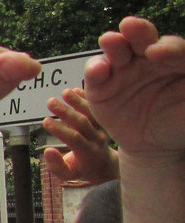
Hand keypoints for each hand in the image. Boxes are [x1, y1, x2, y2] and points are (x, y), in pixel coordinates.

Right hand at [42, 88, 118, 182]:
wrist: (103, 164)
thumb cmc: (80, 169)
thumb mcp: (66, 175)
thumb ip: (56, 165)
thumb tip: (47, 151)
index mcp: (88, 153)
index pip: (74, 139)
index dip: (59, 130)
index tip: (45, 121)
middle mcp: (98, 139)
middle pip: (82, 123)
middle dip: (66, 112)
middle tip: (50, 102)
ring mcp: (103, 128)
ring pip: (91, 113)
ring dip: (77, 101)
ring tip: (64, 92)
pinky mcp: (104, 120)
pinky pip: (96, 108)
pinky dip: (87, 98)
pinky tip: (76, 89)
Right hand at [85, 17, 184, 157]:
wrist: (154, 146)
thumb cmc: (178, 123)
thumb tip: (176, 62)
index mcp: (174, 60)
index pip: (172, 48)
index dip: (167, 48)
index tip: (157, 53)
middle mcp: (148, 60)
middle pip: (142, 39)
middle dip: (137, 31)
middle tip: (131, 26)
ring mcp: (123, 72)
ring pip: (117, 51)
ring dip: (113, 44)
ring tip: (110, 41)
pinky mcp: (101, 88)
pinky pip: (96, 75)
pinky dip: (94, 70)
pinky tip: (98, 69)